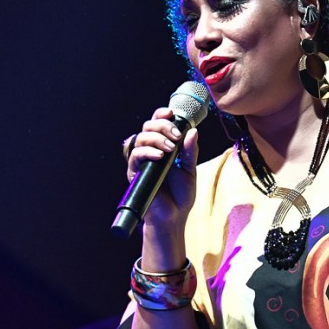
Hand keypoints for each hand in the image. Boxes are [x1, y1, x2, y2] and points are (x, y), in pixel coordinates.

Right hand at [124, 107, 199, 239]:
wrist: (174, 215)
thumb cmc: (181, 193)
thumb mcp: (190, 169)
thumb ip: (191, 150)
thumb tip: (193, 131)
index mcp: (164, 146)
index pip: (158, 124)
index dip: (161, 115)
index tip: (171, 113)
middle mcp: (151, 151)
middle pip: (148, 127)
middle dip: (162, 126)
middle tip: (176, 136)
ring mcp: (142, 161)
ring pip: (141, 138)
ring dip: (157, 138)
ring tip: (171, 149)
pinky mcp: (136, 172)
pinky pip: (136, 156)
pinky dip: (147, 152)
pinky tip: (160, 156)